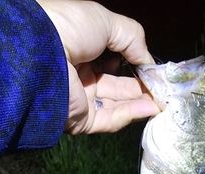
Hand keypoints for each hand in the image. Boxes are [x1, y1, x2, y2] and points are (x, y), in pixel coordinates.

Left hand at [36, 0, 159, 133]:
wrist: (42, 52)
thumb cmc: (69, 27)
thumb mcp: (107, 22)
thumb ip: (133, 39)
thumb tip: (149, 62)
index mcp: (81, 50)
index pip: (112, 62)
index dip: (134, 65)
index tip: (154, 68)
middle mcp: (80, 76)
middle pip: (117, 87)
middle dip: (141, 87)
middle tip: (162, 87)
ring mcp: (80, 100)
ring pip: (117, 106)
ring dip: (141, 102)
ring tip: (162, 100)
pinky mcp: (81, 119)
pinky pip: (110, 120)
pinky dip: (132, 114)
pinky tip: (150, 107)